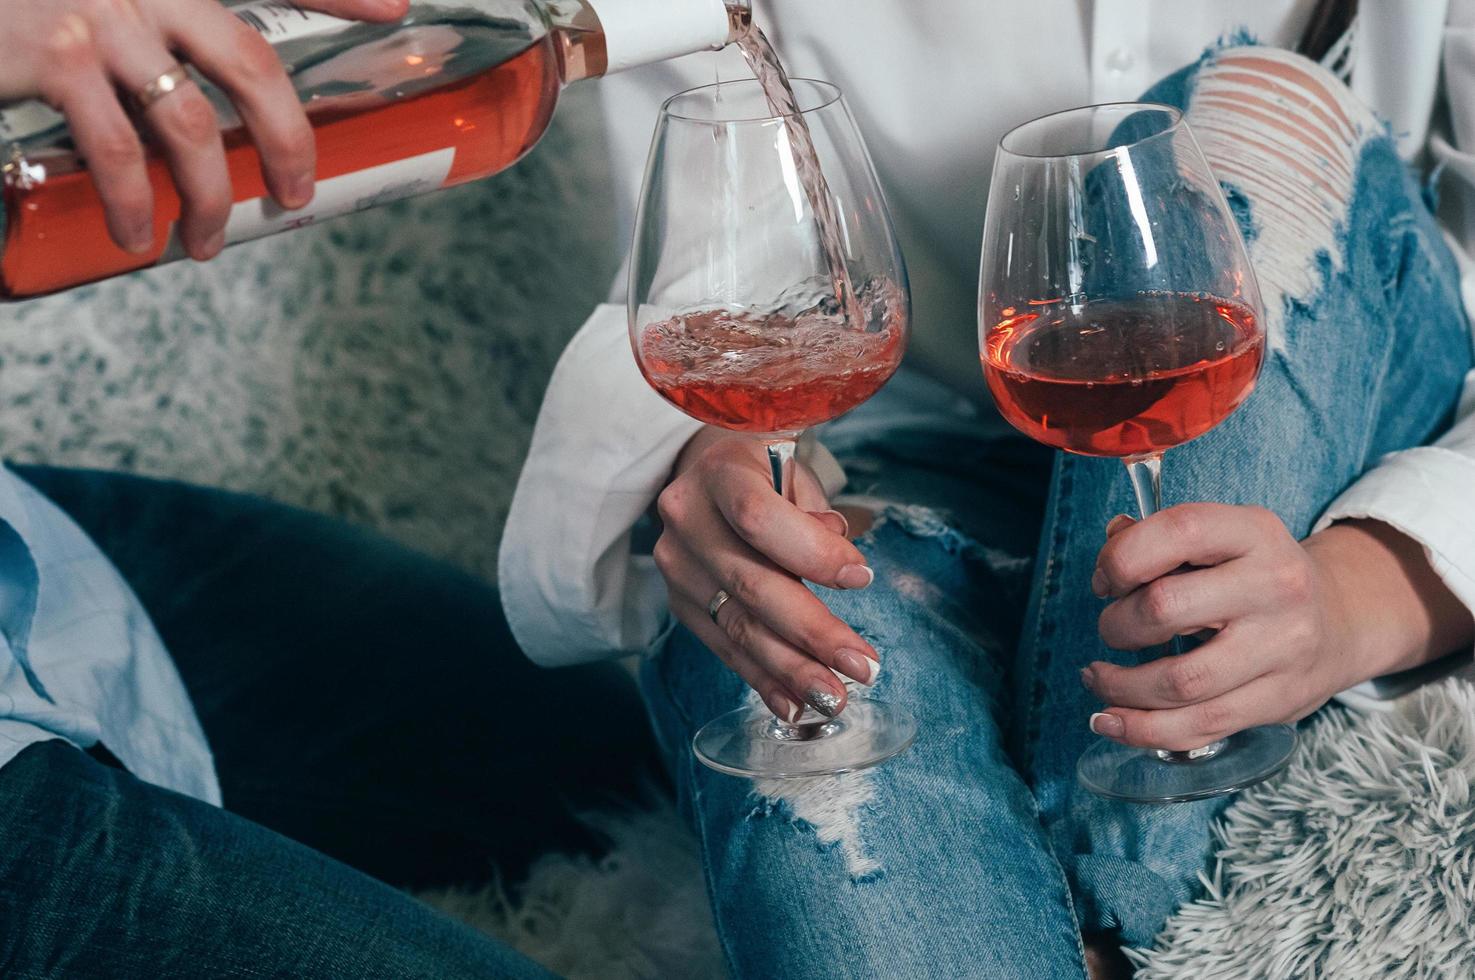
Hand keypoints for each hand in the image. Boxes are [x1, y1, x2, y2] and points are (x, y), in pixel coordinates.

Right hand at [0, 0, 405, 257]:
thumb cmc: (34, 7)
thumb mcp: (114, 6)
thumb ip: (169, 37)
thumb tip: (207, 120)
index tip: (394, 10)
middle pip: (251, 62)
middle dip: (288, 139)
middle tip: (295, 194)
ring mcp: (104, 16)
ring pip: (191, 122)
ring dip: (211, 197)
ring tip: (207, 241)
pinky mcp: (57, 56)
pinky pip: (117, 148)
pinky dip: (136, 203)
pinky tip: (140, 233)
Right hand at [654, 428, 879, 721]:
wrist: (708, 470)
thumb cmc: (767, 469)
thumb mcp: (796, 470)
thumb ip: (816, 513)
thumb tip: (841, 566)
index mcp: (719, 472)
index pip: (759, 518)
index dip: (811, 552)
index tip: (862, 578)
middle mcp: (686, 518)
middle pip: (751, 584)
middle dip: (811, 632)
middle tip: (862, 666)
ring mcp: (677, 565)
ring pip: (737, 625)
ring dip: (790, 669)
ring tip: (833, 698)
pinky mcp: (680, 602)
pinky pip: (724, 647)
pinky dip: (762, 679)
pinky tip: (793, 704)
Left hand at [1081, 504, 1359, 751]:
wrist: (1339, 620)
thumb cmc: (1253, 575)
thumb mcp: (1221, 539)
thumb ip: (1158, 539)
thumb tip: (1110, 551)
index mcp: (1255, 532)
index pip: (1179, 531)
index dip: (1123, 557)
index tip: (1105, 582)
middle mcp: (1275, 586)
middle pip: (1166, 609)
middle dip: (1117, 624)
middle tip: (1110, 629)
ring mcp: (1282, 648)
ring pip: (1180, 681)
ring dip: (1121, 686)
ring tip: (1098, 677)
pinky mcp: (1279, 701)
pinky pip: (1198, 726)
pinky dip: (1143, 728)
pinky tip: (1111, 719)